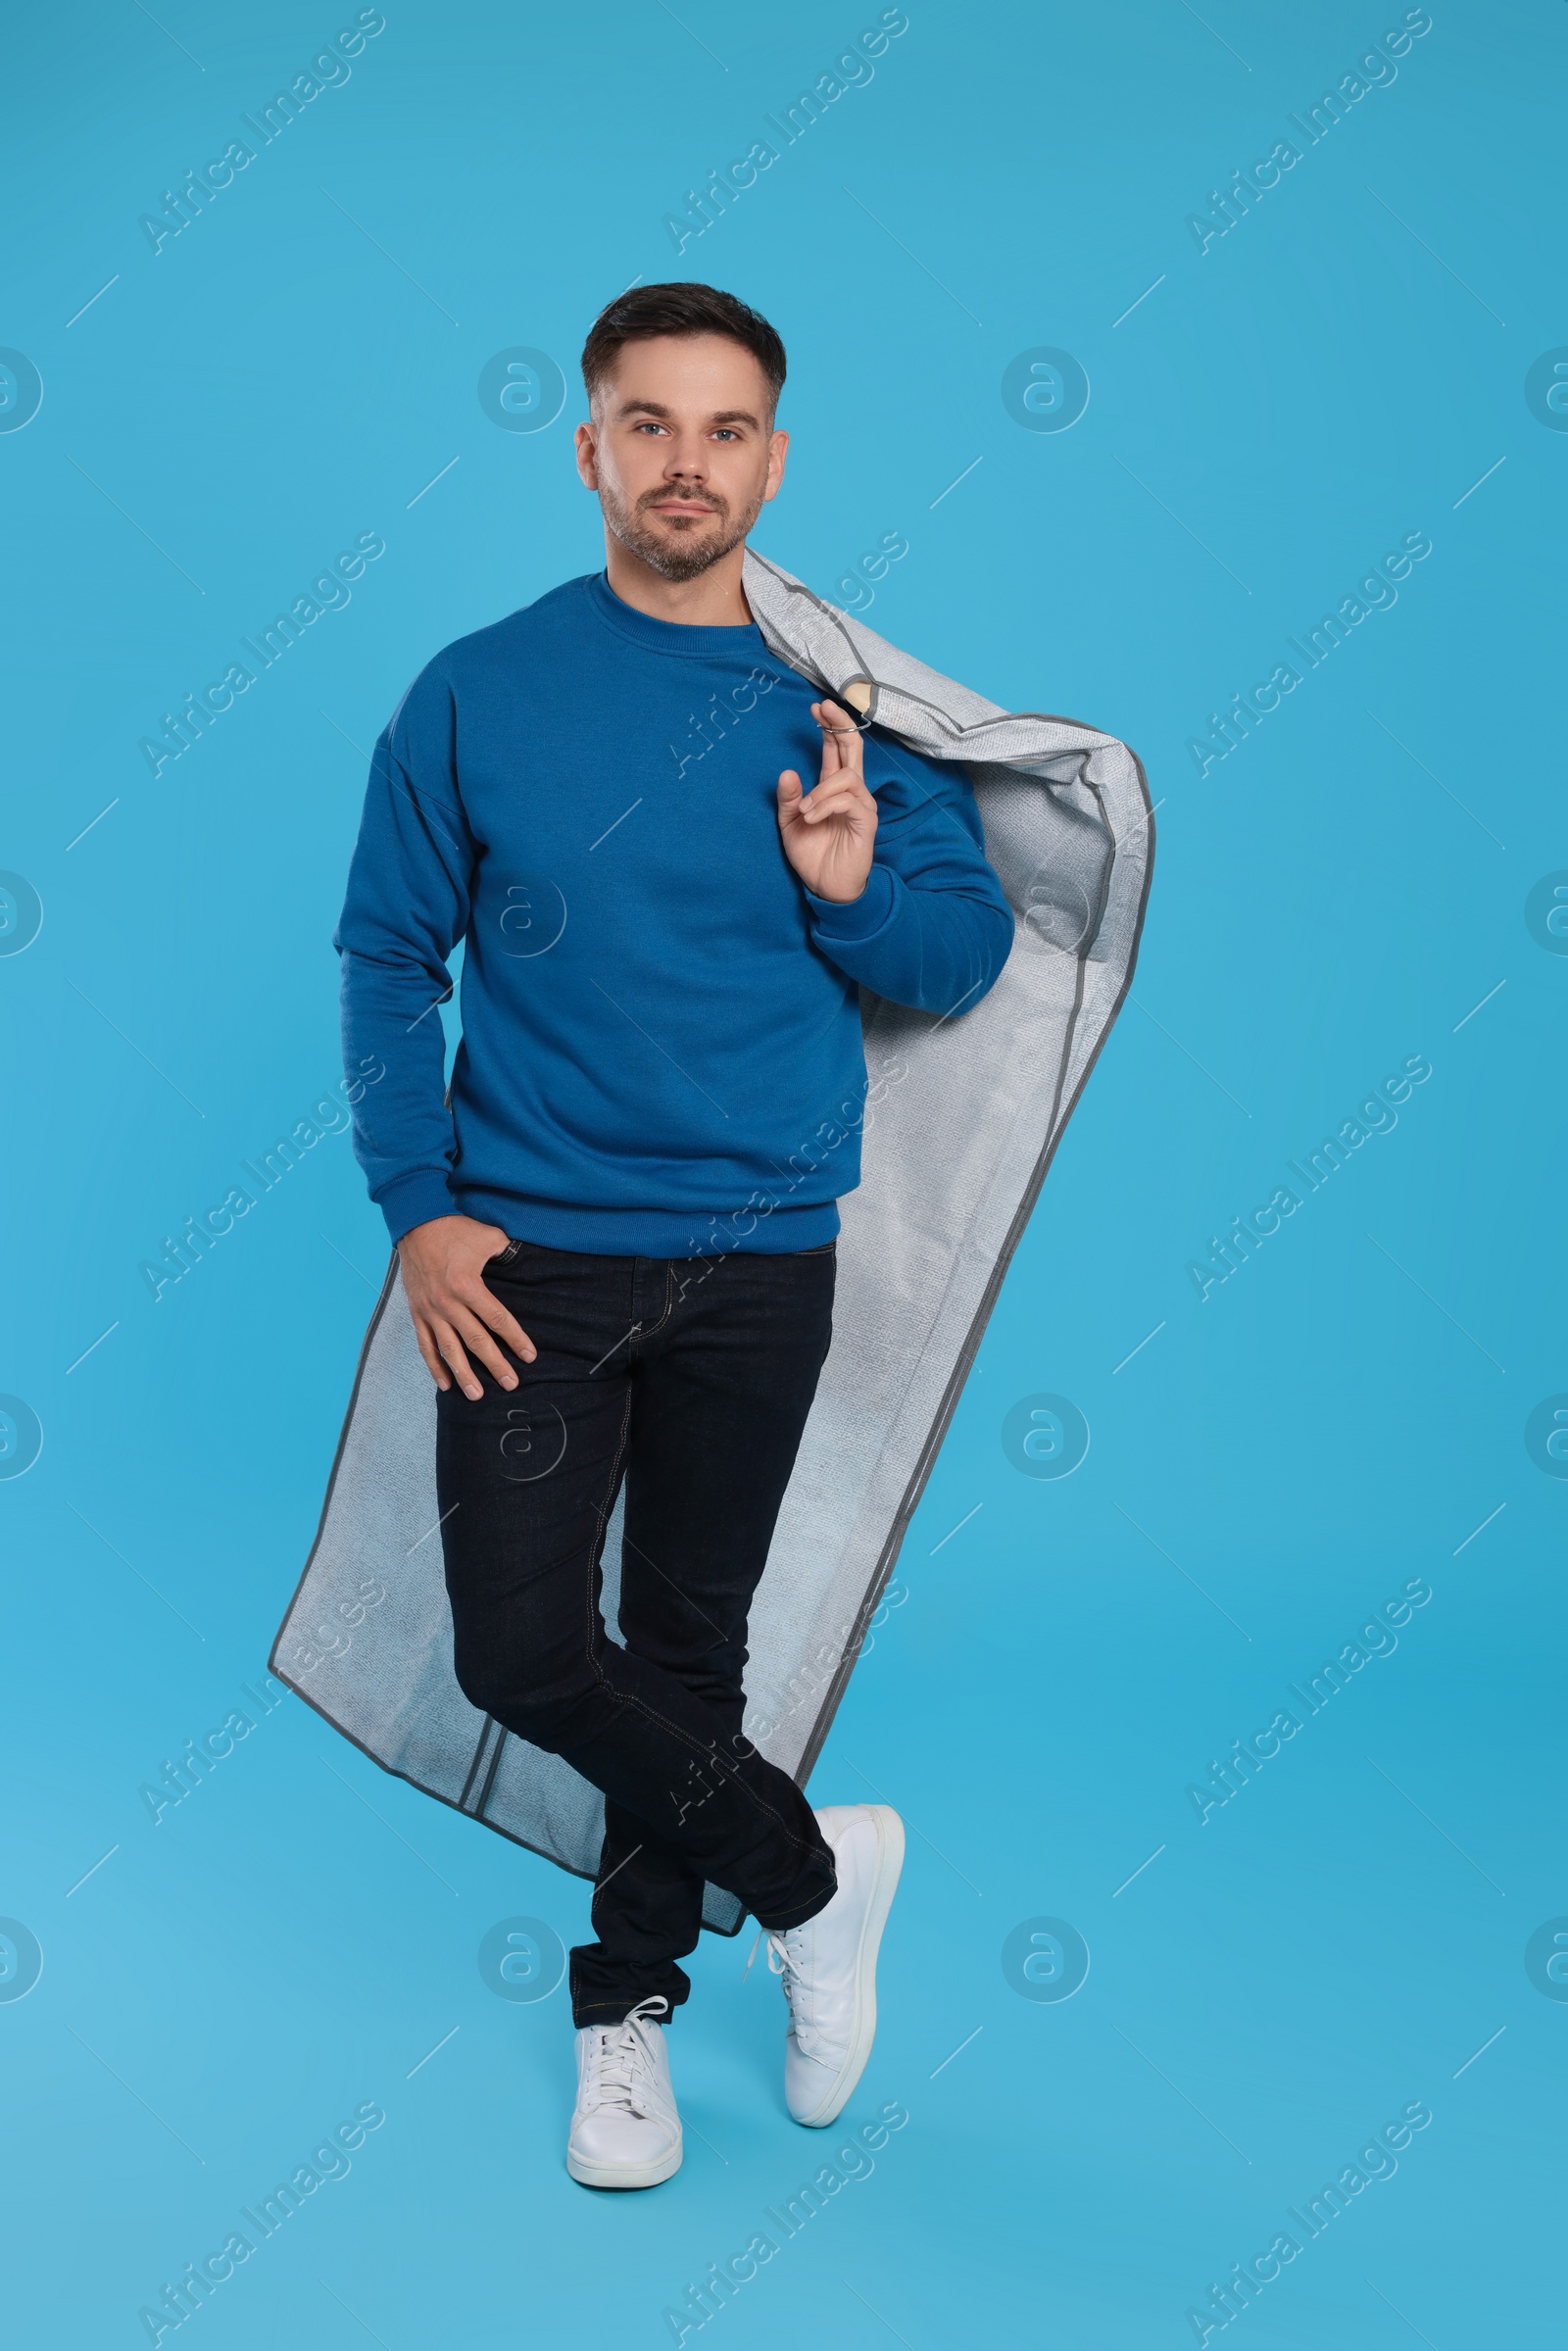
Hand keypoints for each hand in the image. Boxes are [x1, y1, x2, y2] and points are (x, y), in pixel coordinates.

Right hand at [397, 1215, 535, 1399]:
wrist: (415, 1224)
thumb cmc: (455, 1230)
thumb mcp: (489, 1236)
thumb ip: (508, 1253)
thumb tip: (528, 1262)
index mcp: (468, 1285)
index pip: (497, 1319)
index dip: (515, 1339)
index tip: (529, 1357)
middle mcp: (448, 1303)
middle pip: (476, 1341)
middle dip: (495, 1364)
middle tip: (511, 1384)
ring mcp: (430, 1310)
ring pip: (448, 1349)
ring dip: (463, 1374)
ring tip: (477, 1395)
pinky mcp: (417, 1312)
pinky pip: (425, 1344)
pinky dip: (434, 1366)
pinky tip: (445, 1384)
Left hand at [776, 699, 877, 903]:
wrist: (826, 888)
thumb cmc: (812, 854)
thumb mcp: (790, 824)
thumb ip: (788, 799)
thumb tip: (787, 772)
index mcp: (832, 788)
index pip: (836, 748)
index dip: (829, 726)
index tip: (816, 708)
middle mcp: (850, 792)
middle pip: (853, 748)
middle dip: (839, 725)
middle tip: (823, 708)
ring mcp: (861, 806)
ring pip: (848, 777)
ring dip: (821, 789)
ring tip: (803, 810)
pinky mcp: (866, 823)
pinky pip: (850, 801)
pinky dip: (826, 805)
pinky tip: (811, 817)